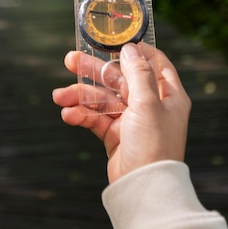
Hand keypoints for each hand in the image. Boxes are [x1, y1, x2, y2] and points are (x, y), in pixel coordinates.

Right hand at [52, 43, 190, 183]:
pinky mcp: (116, 136)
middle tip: (70, 60)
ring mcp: (132, 120)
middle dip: (94, 71)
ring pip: (103, 99)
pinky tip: (68, 114)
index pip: (154, 63)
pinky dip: (82, 115)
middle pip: (120, 79)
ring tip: (59, 96)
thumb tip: (130, 48)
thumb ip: (138, 73)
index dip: (134, 50)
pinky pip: (96, 119)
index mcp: (168, 94)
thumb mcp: (148, 102)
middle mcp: (151, 105)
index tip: (112, 40)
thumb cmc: (154, 145)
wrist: (143, 187)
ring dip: (81, 96)